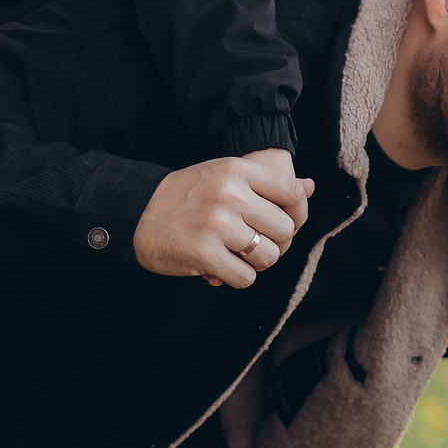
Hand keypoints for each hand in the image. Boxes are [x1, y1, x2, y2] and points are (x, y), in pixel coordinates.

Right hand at [132, 156, 315, 286]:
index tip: (280, 222)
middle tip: (254, 242)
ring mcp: (217, 225)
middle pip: (285, 230)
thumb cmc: (187, 195)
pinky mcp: (205, 255)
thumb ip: (266, 183)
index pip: (292, 193)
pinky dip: (238, 277)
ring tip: (239, 255)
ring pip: (269, 257)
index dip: (297, 214)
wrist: (136, 213)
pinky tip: (222, 267)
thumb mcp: (224, 175)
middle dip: (275, 242)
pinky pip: (246, 277)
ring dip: (258, 263)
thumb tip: (310, 187)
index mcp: (237, 170)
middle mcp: (230, 195)